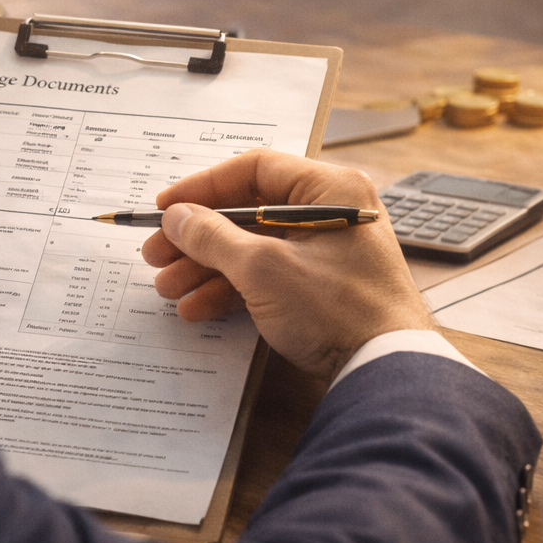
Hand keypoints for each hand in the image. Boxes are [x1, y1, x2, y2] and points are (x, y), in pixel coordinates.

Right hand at [140, 149, 433, 383]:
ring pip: (252, 247)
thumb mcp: (263, 268)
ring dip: (207, 266)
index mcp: (329, 189)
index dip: (203, 187)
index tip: (166, 207)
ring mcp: (327, 251)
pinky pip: (267, 275)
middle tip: (157, 253)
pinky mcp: (321, 287)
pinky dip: (231, 289)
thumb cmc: (339, 311)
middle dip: (197, 237)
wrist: (385, 373)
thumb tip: (177, 216)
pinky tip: (197, 308)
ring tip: (169, 287)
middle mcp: (330, 212)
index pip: (254, 169)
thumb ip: (213, 236)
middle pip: (248, 211)